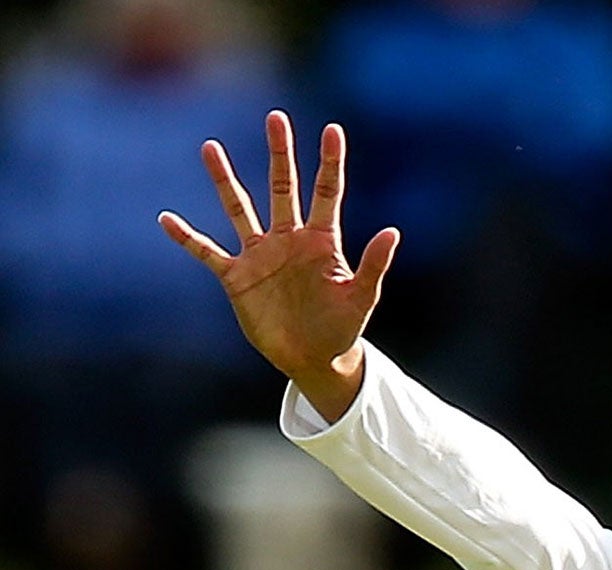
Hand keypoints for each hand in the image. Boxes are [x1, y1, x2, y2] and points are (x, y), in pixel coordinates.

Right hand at [159, 111, 397, 421]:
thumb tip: (393, 231)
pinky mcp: (237, 277)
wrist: (314, 359)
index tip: (334, 130)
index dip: (330, 163)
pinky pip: (207, 252)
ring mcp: (260, 255)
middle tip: (276, 118)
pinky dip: (187, 238)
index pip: (326, 193)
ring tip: (210, 147)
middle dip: (280, 155)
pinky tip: (166, 219)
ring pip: (239, 208)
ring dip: (224, 180)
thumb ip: (374, 264)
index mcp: (321, 241)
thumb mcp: (361, 297)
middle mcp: (288, 239)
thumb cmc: (342, 328)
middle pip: (282, 188)